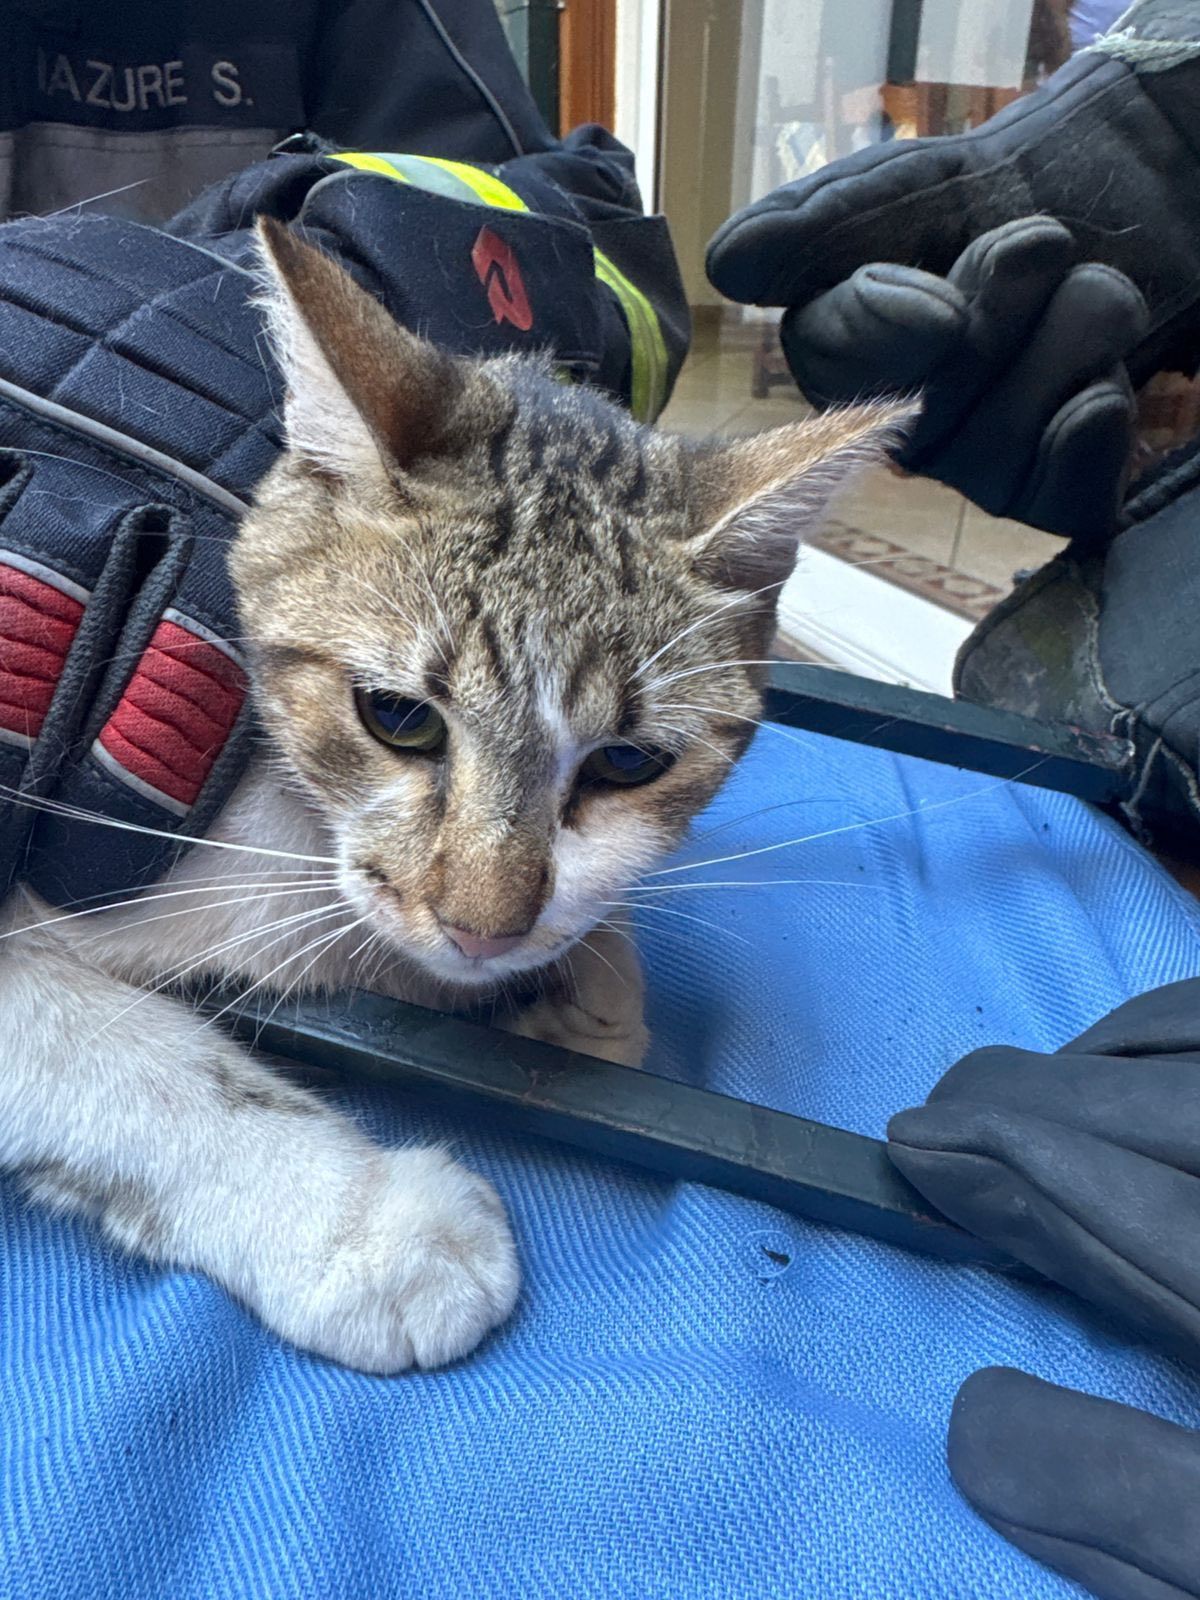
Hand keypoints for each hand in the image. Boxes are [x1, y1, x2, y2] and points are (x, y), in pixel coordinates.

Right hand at [707, 8, 1199, 539]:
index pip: (830, 365)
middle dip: (997, 317)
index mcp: (842, 353)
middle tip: (1038, 243)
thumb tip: (727, 265)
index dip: (884, 330)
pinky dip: (1086, 444)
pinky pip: (1058, 509)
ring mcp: (973, 466)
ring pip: (993, 460)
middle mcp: (896, 428)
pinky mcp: (1053, 489)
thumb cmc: (991, 196)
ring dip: (1062, 347)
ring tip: (1089, 284)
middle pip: (924, 416)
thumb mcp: (896, 187)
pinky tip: (1100, 392)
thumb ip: (813, 225)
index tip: (942, 299)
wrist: (1116, 196)